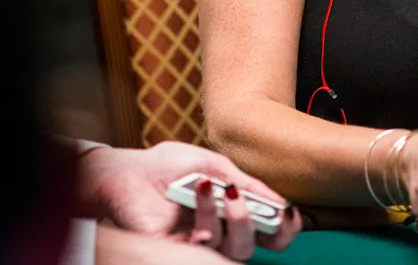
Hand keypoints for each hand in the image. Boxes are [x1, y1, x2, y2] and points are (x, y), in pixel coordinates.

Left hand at [78, 141, 301, 259]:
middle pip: (251, 248)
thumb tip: (279, 202)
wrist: (129, 171)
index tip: (288, 212)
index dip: (285, 228)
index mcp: (232, 214)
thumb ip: (246, 184)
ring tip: (212, 186)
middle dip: (257, 224)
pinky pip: (201, 248)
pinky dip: (205, 221)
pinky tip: (198, 192)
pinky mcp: (173, 250)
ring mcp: (197, 245)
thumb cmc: (169, 166)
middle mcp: (219, 234)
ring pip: (232, 249)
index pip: (268, 234)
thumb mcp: (215, 166)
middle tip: (249, 202)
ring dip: (229, 216)